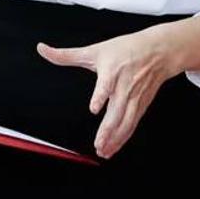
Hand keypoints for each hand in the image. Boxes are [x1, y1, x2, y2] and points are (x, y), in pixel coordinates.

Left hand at [38, 27, 179, 158]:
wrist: (157, 52)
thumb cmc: (125, 49)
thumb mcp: (94, 49)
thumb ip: (66, 55)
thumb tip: (42, 49)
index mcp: (111, 71)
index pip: (106, 85)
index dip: (101, 96)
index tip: (94, 107)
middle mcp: (124, 87)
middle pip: (117, 110)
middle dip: (108, 129)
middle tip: (98, 143)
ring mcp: (134, 98)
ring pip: (126, 122)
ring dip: (115, 138)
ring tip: (103, 149)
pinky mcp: (141, 106)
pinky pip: (132, 125)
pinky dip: (123, 138)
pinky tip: (113, 148)